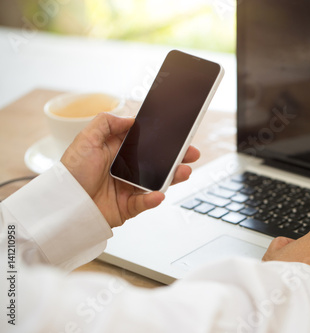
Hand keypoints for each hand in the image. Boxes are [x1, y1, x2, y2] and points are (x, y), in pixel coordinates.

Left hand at [61, 113, 199, 227]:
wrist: (63, 204)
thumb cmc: (70, 173)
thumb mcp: (85, 139)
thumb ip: (106, 123)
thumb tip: (129, 119)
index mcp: (118, 152)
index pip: (145, 144)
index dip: (162, 140)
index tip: (177, 136)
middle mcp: (126, 169)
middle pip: (157, 162)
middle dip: (176, 158)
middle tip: (191, 154)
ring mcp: (128, 188)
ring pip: (157, 181)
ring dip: (173, 177)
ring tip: (183, 172)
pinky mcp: (128, 206)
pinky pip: (145, 202)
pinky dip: (153, 199)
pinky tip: (159, 194)